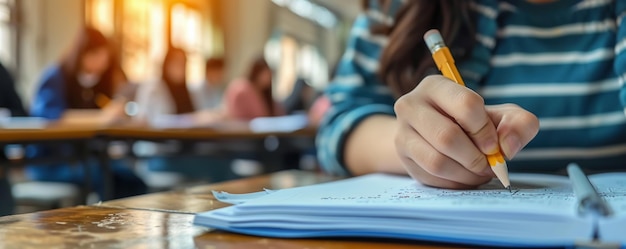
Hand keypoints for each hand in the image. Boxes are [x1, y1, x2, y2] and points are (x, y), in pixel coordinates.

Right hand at [394, 75, 538, 188]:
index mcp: (435, 86)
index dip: (485, 129)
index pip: (465, 104)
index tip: (493, 144)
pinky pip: (431, 177)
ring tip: (478, 172)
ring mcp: (402, 133)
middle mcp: (410, 106)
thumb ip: (519, 124)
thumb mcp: (503, 116)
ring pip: (436, 161)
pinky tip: (464, 176)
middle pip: (447, 137)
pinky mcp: (403, 158)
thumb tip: (507, 147)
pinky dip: (454, 182)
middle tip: (488, 164)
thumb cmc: (474, 123)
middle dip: (475, 157)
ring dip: (466, 173)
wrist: (440, 136)